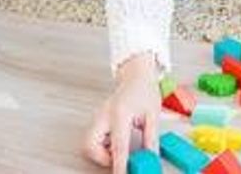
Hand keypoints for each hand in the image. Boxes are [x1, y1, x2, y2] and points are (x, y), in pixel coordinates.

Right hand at [83, 52, 160, 172]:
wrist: (136, 76)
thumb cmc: (144, 91)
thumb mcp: (153, 114)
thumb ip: (151, 138)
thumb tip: (150, 158)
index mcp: (120, 113)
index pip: (118, 145)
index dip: (119, 164)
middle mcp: (103, 116)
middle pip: (90, 145)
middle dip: (101, 158)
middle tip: (117, 159)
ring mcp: (97, 117)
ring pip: (88, 144)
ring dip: (100, 153)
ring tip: (118, 148)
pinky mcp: (96, 120)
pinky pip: (92, 140)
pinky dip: (101, 146)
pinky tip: (115, 141)